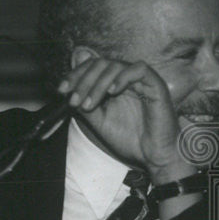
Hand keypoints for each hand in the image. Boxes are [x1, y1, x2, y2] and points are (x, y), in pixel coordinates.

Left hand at [59, 58, 191, 181]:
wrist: (152, 156)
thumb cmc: (130, 139)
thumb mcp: (99, 121)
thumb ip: (85, 103)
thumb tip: (69, 88)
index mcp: (115, 84)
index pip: (93, 67)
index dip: (76, 75)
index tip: (62, 90)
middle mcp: (127, 79)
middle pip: (101, 63)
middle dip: (83, 80)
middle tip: (74, 100)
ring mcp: (142, 80)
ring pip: (116, 65)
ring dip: (97, 83)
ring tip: (89, 104)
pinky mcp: (156, 84)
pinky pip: (139, 69)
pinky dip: (122, 77)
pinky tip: (112, 91)